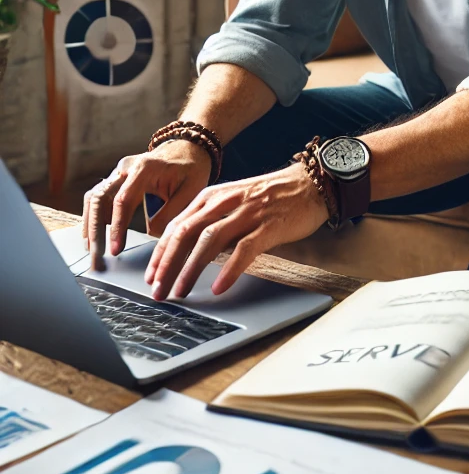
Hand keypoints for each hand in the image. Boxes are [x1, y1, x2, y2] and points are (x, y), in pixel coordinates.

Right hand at [81, 140, 210, 268]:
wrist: (189, 149)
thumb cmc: (192, 169)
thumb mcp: (192, 190)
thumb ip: (172, 212)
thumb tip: (151, 235)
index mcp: (145, 168)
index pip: (123, 201)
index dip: (117, 227)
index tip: (115, 249)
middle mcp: (127, 167)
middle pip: (100, 197)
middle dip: (95, 228)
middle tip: (96, 254)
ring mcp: (119, 171)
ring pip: (94, 197)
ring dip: (90, 223)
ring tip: (92, 249)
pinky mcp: (117, 178)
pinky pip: (99, 196)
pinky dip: (94, 215)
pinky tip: (95, 234)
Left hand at [144, 163, 328, 299]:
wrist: (311, 183)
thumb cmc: (273, 196)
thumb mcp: (235, 201)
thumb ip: (214, 221)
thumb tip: (188, 252)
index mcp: (213, 195)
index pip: (176, 225)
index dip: (160, 253)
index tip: (151, 276)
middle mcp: (226, 201)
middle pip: (186, 233)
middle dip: (167, 264)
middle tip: (158, 290)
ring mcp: (248, 212)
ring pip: (209, 241)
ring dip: (190, 269)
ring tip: (181, 291)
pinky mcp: (269, 225)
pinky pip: (244, 249)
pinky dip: (229, 269)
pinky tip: (219, 286)